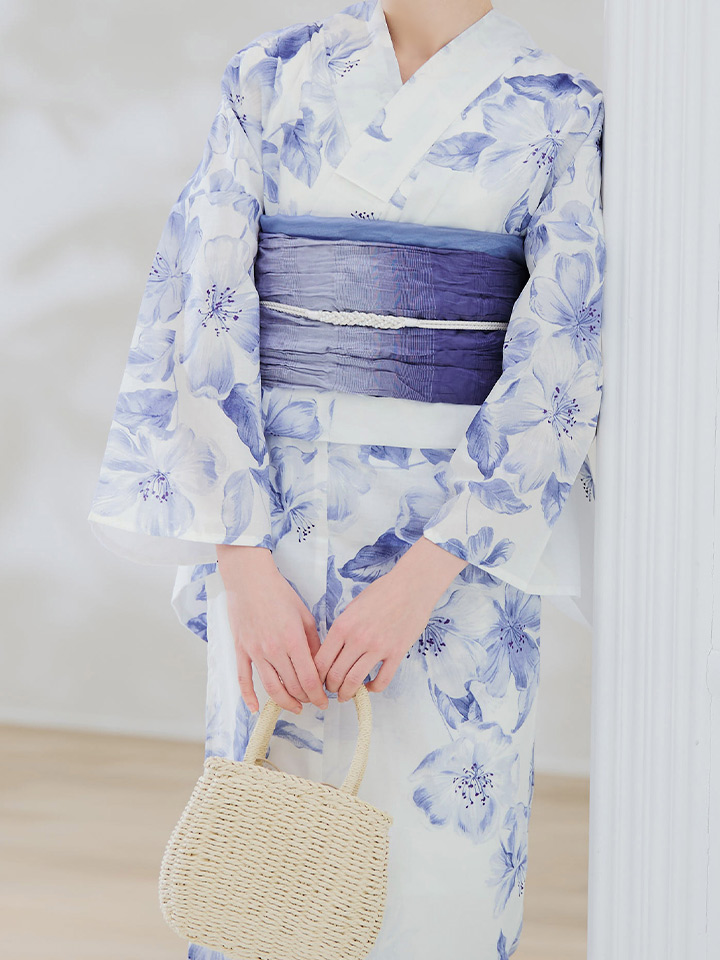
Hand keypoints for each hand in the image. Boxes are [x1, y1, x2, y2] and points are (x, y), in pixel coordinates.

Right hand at [216, 544, 328, 715]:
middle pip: (292, 686)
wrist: (250, 580)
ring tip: (296, 707)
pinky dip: (248, 697)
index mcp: (293, 640)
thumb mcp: (305, 615)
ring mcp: (255, 652)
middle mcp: (274, 650)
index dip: (318, 695)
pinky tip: (255, 709)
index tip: (324, 702)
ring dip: (285, 702)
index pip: (308, 679)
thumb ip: (314, 642)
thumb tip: (321, 665)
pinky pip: (243, 679)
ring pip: (271, 688)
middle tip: (314, 702)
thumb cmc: (279, 593)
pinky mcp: (241, 650)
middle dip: (306, 698)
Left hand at [313, 536, 467, 699]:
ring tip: (345, 695)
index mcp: (342, 626)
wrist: (412, 586)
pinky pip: (382, 681)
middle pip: (335, 675)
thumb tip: (332, 651)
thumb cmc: (382, 592)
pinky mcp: (396, 653)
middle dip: (330, 687)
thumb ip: (341, 629)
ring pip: (355, 682)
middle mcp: (357, 639)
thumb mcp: (353, 607)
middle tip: (331, 689)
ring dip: (347, 693)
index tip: (317, 681)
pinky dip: (373, 689)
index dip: (315, 676)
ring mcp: (378, 647)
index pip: (321, 661)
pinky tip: (369, 687)